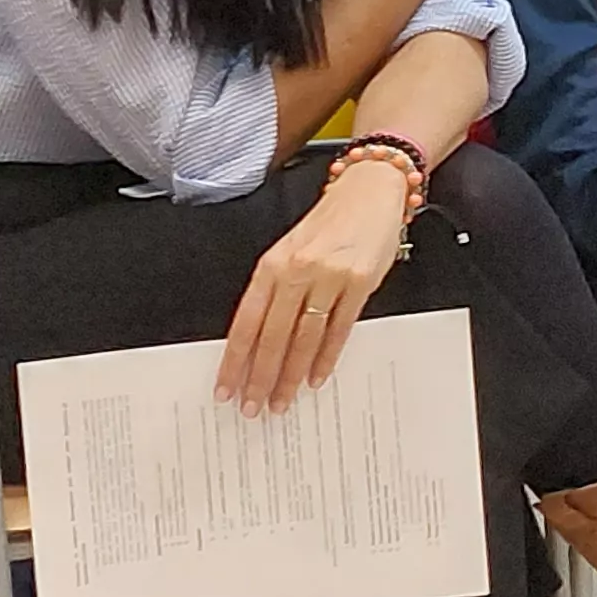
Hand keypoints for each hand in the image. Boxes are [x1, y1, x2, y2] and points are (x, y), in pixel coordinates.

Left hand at [220, 157, 411, 413]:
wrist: (370, 190)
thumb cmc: (329, 222)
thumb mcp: (290, 250)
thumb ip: (276, 289)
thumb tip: (260, 340)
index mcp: (272, 265)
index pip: (246, 323)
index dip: (235, 360)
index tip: (227, 388)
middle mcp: (297, 272)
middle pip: (273, 336)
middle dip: (261, 377)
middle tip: (253, 406)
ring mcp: (329, 277)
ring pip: (303, 338)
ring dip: (291, 375)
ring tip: (282, 401)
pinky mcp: (359, 282)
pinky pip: (339, 328)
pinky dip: (327, 357)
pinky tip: (316, 377)